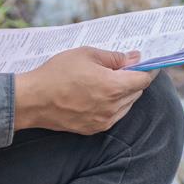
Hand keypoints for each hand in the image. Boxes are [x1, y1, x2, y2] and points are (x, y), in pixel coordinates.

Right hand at [14, 47, 156, 134]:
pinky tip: (96, 94)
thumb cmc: (58, 72)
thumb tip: (134, 58)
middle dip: (133, 79)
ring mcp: (104, 121)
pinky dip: (112, 104)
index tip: (150, 63)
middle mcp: (112, 107)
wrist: (34, 99)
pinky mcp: (94, 129)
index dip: (148, 70)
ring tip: (105, 80)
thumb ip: (114, 57)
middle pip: (136, 92)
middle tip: (121, 66)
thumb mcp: (86, 55)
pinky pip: (113, 115)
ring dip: (123, 93)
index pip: (143, 79)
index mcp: (113, 87)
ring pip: (126, 105)